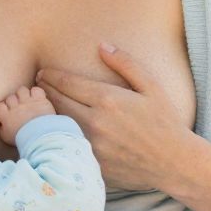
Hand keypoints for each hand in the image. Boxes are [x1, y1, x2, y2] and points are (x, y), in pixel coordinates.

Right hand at [0, 83, 54, 144]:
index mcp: (6, 116)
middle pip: (10, 97)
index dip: (4, 108)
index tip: (8, 112)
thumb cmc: (22, 139)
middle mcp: (15, 107)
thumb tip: (2, 125)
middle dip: (14, 102)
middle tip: (20, 108)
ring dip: (24, 94)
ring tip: (28, 101)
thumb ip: (2, 129)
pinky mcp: (39, 100)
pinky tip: (38, 99)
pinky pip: (36, 90)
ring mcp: (28, 102)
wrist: (39, 136)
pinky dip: (37, 93)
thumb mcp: (6, 137)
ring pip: (21, 90)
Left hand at [36, 42, 193, 192]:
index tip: (43, 73)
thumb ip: (125, 64)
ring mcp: (91, 145)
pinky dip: (58, 136)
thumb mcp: (151, 87)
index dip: (51, 76)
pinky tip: (55, 130)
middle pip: (57, 102)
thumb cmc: (165, 123)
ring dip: (48, 113)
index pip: (68, 83)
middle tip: (36, 86)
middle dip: (44, 91)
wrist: (174, 163)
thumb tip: (102, 46)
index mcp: (108, 99)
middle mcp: (95, 122)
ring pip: (58, 125)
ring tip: (41, 105)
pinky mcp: (90, 163)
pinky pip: (67, 146)